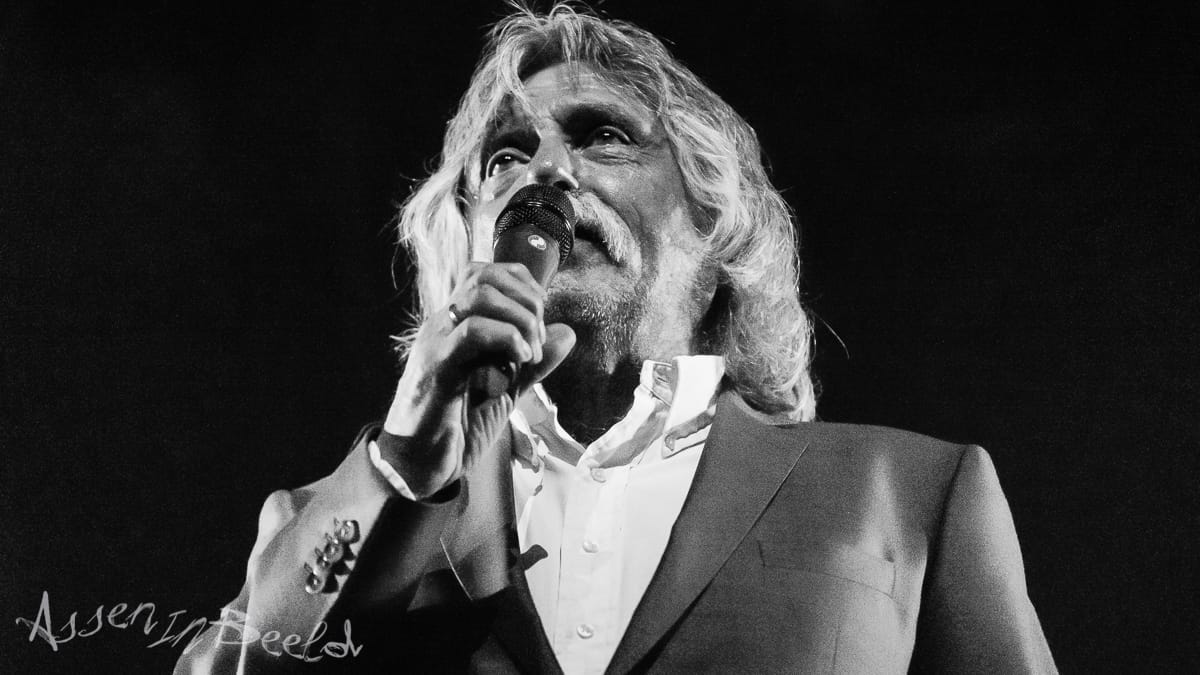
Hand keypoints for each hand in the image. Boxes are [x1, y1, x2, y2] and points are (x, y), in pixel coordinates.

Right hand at [381, 262, 575, 497]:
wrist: (417, 467)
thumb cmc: (456, 427)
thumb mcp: (505, 390)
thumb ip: (533, 362)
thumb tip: (567, 333)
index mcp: (456, 325)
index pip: (486, 272)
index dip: (524, 286)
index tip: (541, 322)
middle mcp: (443, 325)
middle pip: (484, 275)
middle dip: (526, 300)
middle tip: (538, 340)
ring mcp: (437, 342)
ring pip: (479, 294)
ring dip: (520, 318)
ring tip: (530, 353)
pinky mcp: (437, 368)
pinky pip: (472, 332)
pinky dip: (507, 339)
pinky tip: (519, 363)